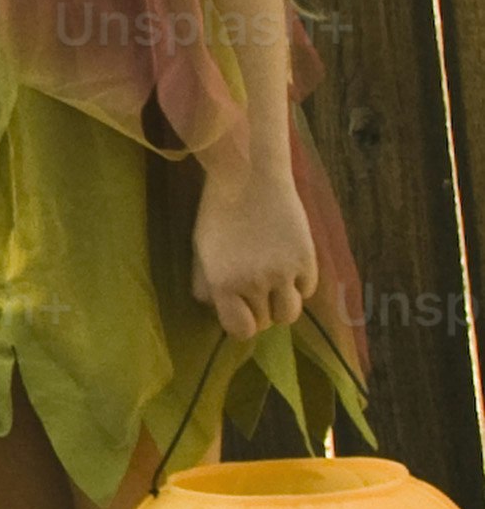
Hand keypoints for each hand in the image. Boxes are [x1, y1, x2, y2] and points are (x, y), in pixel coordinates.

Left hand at [192, 159, 319, 337]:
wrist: (250, 178)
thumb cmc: (217, 212)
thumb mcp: (201, 249)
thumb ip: (206, 282)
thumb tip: (214, 307)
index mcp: (223, 283)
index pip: (240, 330)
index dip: (241, 324)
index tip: (240, 312)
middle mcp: (254, 284)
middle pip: (266, 322)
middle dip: (259, 311)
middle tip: (254, 292)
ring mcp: (284, 274)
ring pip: (290, 313)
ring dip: (281, 304)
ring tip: (273, 286)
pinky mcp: (307, 260)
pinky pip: (307, 290)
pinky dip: (299, 285)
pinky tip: (288, 266)